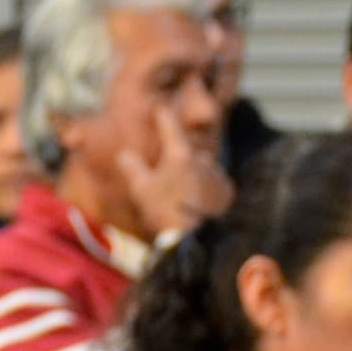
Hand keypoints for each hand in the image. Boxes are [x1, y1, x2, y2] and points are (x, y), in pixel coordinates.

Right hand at [114, 101, 229, 239]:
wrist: (196, 240)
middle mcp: (202, 158)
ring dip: (194, 175)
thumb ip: (132, 168)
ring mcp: (217, 174)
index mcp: (179, 154)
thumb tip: (124, 154)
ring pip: (203, 167)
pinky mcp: (227, 191)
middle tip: (168, 176)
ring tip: (183, 196)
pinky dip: (206, 189)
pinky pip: (214, 184)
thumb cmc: (164, 211)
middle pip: (187, 151)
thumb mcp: (141, 190)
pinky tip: (197, 204)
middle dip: (179, 159)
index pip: (170, 126)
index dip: (163, 117)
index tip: (159, 110)